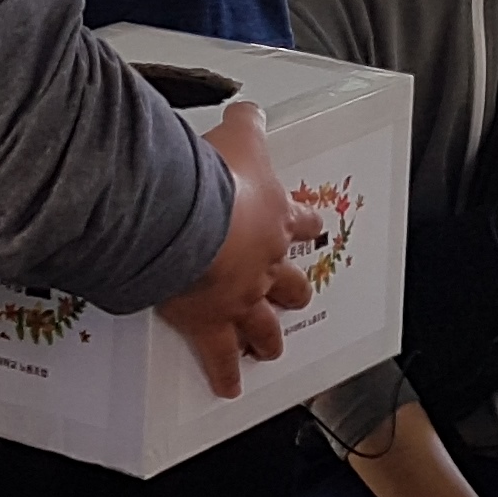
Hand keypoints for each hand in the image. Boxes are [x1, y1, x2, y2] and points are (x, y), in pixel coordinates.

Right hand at [154, 103, 321, 398]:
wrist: (187, 219)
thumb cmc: (211, 178)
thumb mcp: (238, 139)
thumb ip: (246, 125)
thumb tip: (250, 109)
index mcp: (273, 218)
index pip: (299, 221)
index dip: (304, 225)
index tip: (310, 229)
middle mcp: (265, 263)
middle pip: (289, 283)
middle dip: (293, 291)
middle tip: (297, 296)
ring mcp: (242, 298)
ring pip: (264, 326)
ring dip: (268, 337)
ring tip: (270, 348)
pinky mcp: (212, 323)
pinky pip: (221, 357)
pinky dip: (224, 373)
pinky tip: (229, 387)